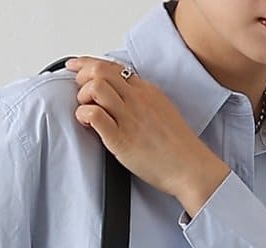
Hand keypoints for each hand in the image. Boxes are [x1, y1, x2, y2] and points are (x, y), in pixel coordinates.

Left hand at [64, 56, 230, 217]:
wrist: (190, 167)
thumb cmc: (177, 147)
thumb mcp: (161, 111)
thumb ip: (141, 101)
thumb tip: (122, 98)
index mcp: (145, 91)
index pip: (112, 66)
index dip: (88, 63)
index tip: (75, 65)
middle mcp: (136, 100)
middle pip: (101, 70)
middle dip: (82, 76)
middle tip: (79, 91)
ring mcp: (129, 118)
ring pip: (96, 87)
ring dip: (83, 95)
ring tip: (85, 109)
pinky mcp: (122, 140)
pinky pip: (96, 116)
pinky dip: (84, 114)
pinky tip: (86, 122)